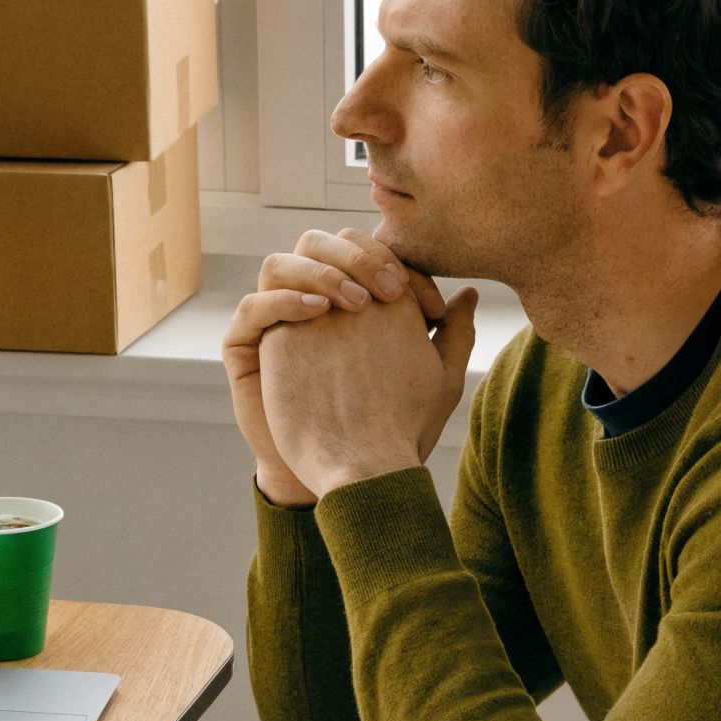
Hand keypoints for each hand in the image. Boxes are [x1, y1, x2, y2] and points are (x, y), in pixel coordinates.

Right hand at [223, 229, 450, 505]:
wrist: (351, 475)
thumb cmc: (399, 428)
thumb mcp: (438, 380)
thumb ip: (454, 334)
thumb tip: (471, 293)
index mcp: (357, 301)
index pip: (370, 254)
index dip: (400, 266)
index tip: (431, 307)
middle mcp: (315, 303)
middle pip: (322, 244)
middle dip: (359, 257)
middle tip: (391, 292)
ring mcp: (280, 323)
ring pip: (283, 263)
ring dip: (321, 271)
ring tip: (357, 302)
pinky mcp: (250, 348)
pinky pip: (253, 306)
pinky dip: (283, 299)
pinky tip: (318, 312)